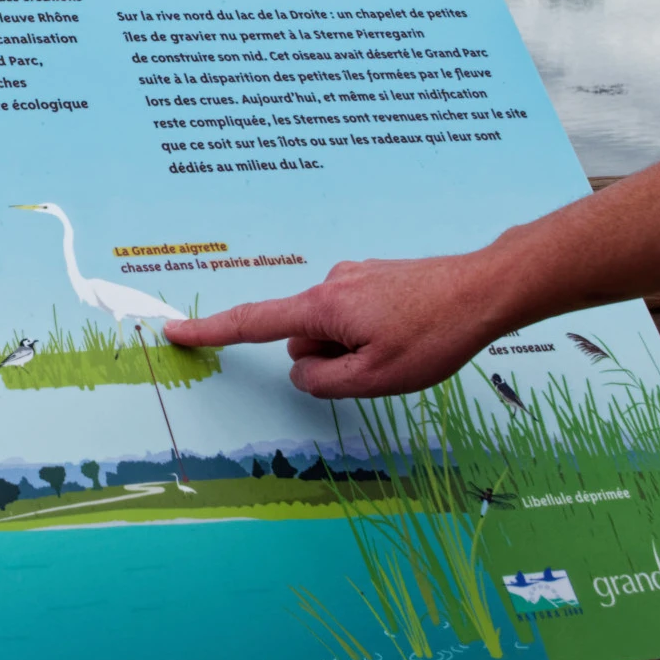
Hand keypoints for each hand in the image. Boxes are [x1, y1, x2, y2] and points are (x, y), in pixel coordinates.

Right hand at [163, 255, 504, 398]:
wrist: (485, 290)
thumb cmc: (433, 336)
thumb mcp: (374, 379)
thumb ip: (323, 381)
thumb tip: (302, 369)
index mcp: (322, 307)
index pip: (252, 324)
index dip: (211, 333)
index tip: (175, 333)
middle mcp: (331, 284)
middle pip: (303, 338)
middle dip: (328, 359)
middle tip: (382, 363)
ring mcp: (355, 277)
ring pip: (332, 330)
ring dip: (354, 347)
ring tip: (404, 346)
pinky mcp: (376, 278)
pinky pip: (355, 317)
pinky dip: (371, 333)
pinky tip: (410, 333)